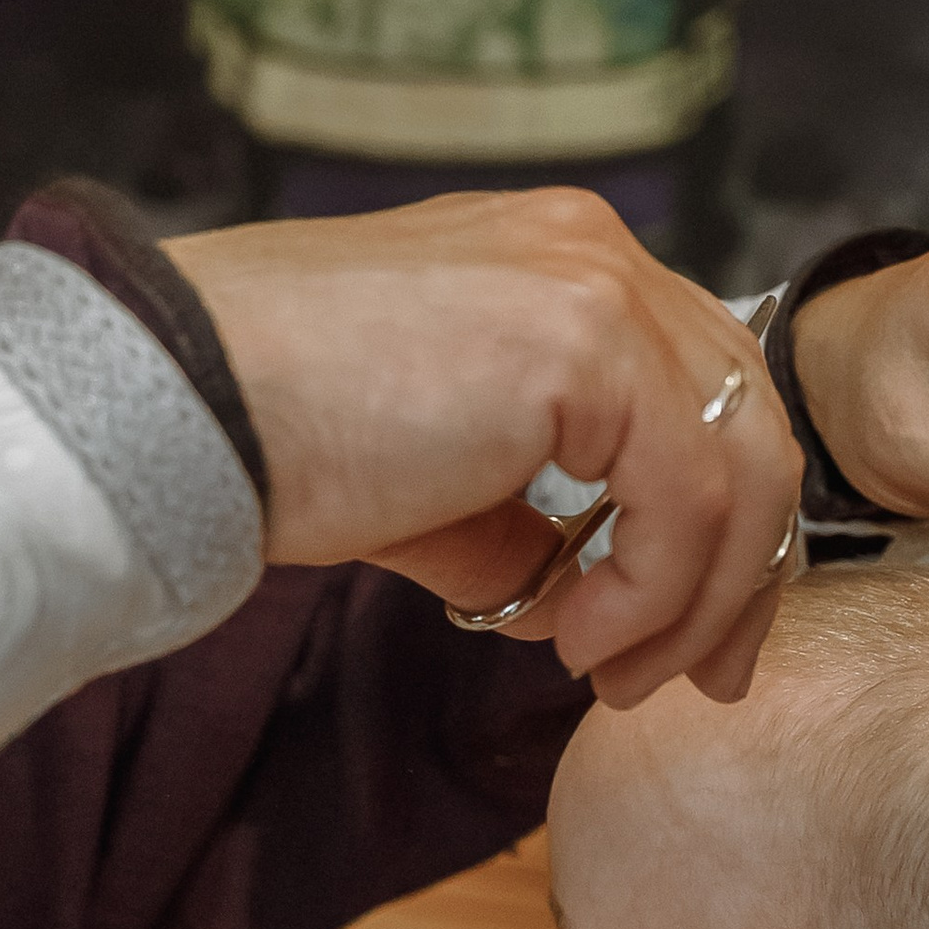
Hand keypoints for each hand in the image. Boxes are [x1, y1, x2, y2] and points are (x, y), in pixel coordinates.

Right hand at [164, 191, 802, 705]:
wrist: (181, 402)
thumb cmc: (270, 435)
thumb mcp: (426, 485)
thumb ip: (517, 526)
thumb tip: (577, 605)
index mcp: (557, 262)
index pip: (701, 387)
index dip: (721, 519)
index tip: (692, 635)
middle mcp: (592, 250)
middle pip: (747, 418)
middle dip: (742, 568)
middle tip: (708, 678)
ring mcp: (597, 284)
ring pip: (739, 464)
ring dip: (694, 600)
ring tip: (616, 676)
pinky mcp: (587, 343)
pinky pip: (686, 497)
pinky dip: (653, 592)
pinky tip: (579, 642)